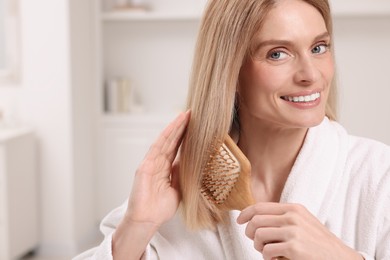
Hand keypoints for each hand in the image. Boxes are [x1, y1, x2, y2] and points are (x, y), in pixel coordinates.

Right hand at [125, 111, 189, 228]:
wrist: (148, 219)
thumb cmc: (161, 208)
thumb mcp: (178, 188)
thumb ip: (181, 174)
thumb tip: (189, 162)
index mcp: (165, 168)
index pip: (177, 148)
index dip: (185, 136)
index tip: (196, 126)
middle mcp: (158, 163)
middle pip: (171, 141)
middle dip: (181, 127)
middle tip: (192, 114)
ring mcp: (151, 163)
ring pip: (164, 141)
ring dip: (175, 128)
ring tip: (185, 116)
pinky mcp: (145, 166)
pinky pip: (156, 148)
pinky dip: (165, 137)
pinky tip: (173, 127)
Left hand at [237, 202, 362, 259]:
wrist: (341, 258)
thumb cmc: (320, 243)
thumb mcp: (303, 222)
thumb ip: (283, 217)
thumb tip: (256, 218)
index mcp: (293, 208)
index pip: (260, 207)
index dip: (245, 213)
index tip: (239, 220)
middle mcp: (292, 217)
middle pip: (255, 221)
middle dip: (250, 233)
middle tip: (256, 243)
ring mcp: (293, 231)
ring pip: (258, 235)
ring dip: (258, 247)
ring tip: (267, 252)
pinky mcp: (294, 248)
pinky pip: (266, 251)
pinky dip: (267, 258)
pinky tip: (276, 259)